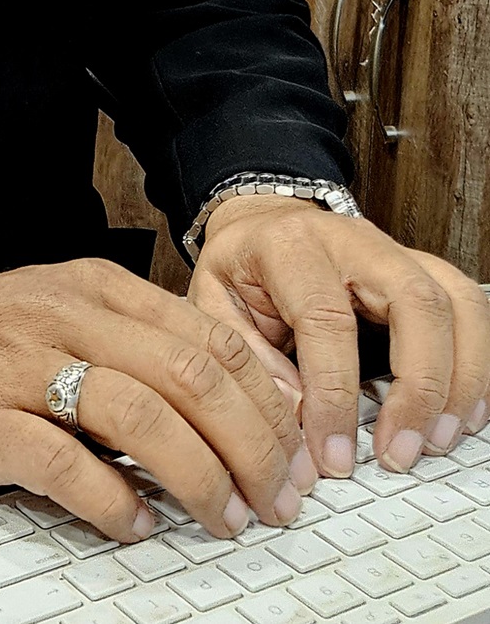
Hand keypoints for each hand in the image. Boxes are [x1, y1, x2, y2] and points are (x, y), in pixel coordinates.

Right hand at [0, 255, 315, 543]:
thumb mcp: (62, 308)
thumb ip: (137, 341)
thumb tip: (236, 402)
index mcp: (96, 287)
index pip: (210, 338)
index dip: (269, 403)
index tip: (297, 456)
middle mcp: (66, 316)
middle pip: (191, 377)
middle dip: (252, 448)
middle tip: (278, 502)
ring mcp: (23, 366)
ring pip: (141, 416)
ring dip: (200, 479)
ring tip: (223, 520)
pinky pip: (67, 465)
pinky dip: (115, 503)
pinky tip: (138, 525)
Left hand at [190, 196, 489, 477]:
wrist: (263, 221)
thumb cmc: (241, 265)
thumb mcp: (212, 300)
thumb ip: (244, 354)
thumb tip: (294, 414)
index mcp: (292, 245)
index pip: (326, 319)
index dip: (334, 394)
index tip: (333, 454)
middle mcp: (355, 240)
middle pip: (415, 300)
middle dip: (419, 387)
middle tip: (400, 453)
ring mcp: (396, 252)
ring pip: (456, 303)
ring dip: (460, 379)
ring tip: (438, 441)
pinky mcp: (422, 270)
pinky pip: (469, 309)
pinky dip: (478, 364)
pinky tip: (464, 413)